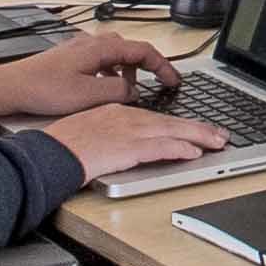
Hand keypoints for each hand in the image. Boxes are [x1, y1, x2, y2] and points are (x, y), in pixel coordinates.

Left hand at [0, 29, 177, 122]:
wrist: (9, 87)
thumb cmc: (41, 89)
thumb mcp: (88, 96)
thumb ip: (118, 92)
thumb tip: (134, 92)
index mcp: (100, 48)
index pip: (143, 51)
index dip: (163, 66)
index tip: (173, 80)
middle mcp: (92, 43)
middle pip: (131, 50)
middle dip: (147, 68)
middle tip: (159, 84)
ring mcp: (81, 49)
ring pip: (116, 57)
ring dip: (127, 74)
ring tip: (128, 93)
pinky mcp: (71, 59)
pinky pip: (101, 63)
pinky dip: (110, 75)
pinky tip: (103, 91)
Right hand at [44, 100, 229, 185]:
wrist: (46, 152)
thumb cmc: (61, 147)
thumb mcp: (90, 133)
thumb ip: (112, 137)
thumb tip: (129, 148)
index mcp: (116, 112)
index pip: (156, 117)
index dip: (180, 124)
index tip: (196, 129)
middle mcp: (125, 117)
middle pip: (170, 121)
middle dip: (198, 128)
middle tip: (219, 135)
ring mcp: (127, 131)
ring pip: (172, 131)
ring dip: (198, 137)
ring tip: (217, 143)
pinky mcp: (126, 147)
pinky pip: (159, 146)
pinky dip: (179, 148)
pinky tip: (193, 152)